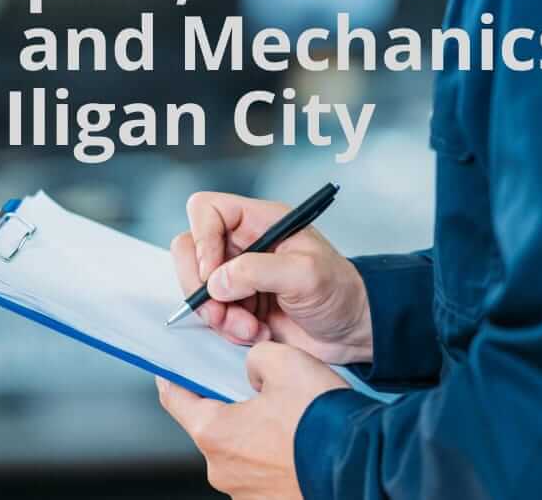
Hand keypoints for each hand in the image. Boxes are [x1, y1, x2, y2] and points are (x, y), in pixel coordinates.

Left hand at [157, 342, 349, 498]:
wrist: (363, 464)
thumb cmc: (322, 420)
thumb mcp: (284, 361)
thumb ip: (256, 358)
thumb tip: (254, 370)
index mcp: (215, 434)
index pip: (175, 400)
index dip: (172, 378)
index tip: (170, 370)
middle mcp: (223, 470)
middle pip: (213, 427)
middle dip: (231, 405)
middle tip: (259, 388)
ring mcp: (248, 493)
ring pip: (242, 451)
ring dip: (257, 433)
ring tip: (291, 418)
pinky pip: (264, 471)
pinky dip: (276, 455)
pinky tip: (300, 441)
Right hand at [171, 192, 372, 364]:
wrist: (351, 331)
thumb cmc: (340, 291)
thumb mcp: (306, 274)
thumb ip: (258, 271)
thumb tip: (216, 281)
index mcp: (259, 222)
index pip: (207, 209)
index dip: (202, 238)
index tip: (212, 272)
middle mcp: (243, 244)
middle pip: (190, 249)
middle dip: (200, 286)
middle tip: (220, 311)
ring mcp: (237, 276)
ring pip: (198, 287)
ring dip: (217, 314)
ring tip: (250, 328)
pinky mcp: (237, 305)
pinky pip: (211, 314)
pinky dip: (227, 329)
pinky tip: (256, 333)